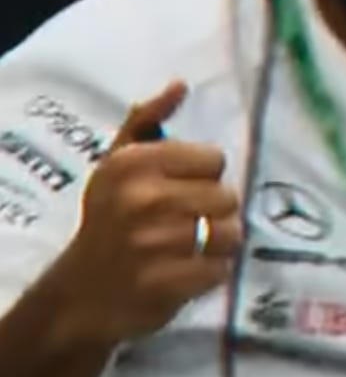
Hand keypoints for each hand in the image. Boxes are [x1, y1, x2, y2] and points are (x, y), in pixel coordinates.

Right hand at [33, 82, 241, 350]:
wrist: (81, 292)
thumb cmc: (106, 220)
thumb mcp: (116, 164)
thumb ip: (147, 120)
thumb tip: (180, 84)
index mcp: (133, 164)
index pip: (214, 159)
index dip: (200, 177)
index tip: (175, 191)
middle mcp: (144, 199)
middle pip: (228, 196)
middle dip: (211, 212)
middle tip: (180, 224)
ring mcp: (156, 242)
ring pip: (232, 232)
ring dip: (216, 244)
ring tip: (184, 249)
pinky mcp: (169, 281)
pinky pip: (222, 268)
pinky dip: (209, 273)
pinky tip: (183, 273)